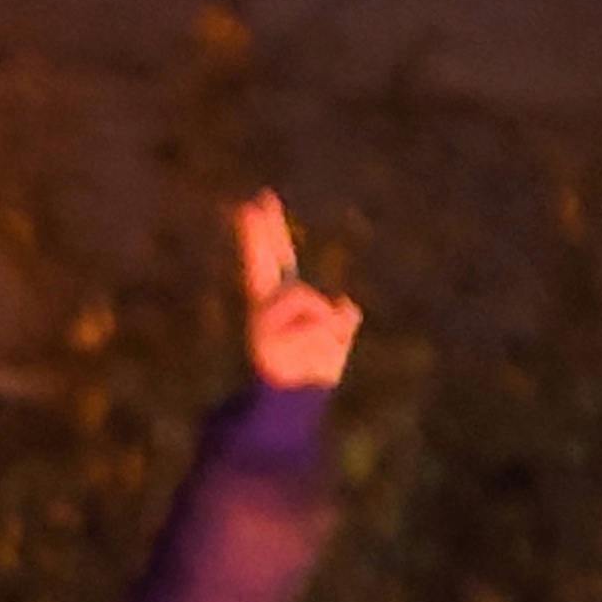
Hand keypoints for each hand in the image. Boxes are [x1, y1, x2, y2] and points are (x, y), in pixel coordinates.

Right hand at [233, 189, 359, 396]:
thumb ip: (341, 319)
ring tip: (315, 344)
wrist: (298, 402)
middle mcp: (267, 304)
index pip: (276, 258)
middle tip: (255, 200)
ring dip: (325, 321)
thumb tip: (347, 306)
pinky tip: (308, 354)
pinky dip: (324, 339)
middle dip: (258, 232)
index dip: (269, 230)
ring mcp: (263, 320)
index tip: (259, 199)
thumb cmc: (314, 369)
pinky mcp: (266, 336)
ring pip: (309, 297)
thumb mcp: (336, 339)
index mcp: (282, 299)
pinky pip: (316, 324)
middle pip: (263, 261)